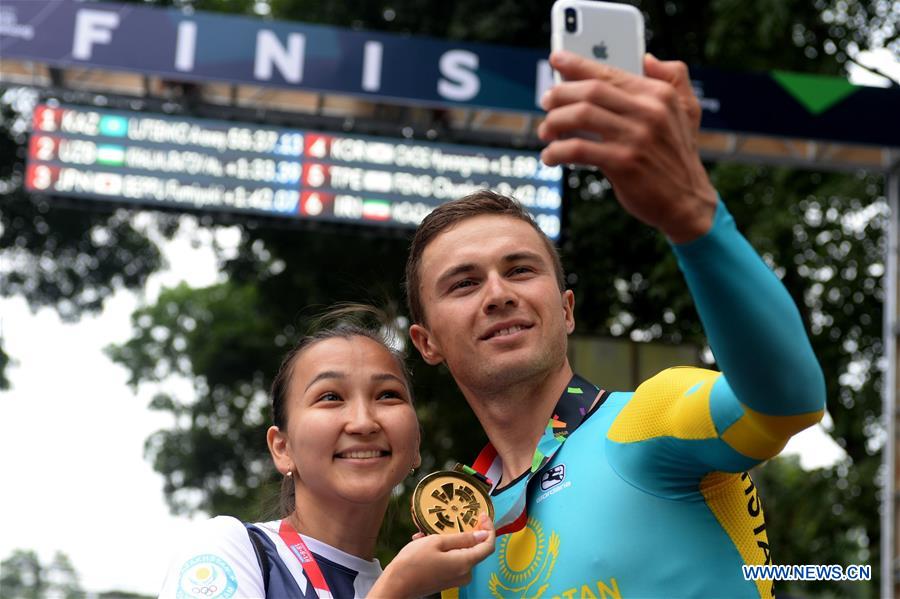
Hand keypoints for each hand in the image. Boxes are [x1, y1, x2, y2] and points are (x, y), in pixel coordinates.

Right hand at [370, 516, 495, 597]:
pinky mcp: (447, 580)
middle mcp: (464, 573)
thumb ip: (462, 538)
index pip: (488, 545)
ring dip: (448, 539)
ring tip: (428, 531)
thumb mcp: (437, 542)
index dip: (489, 529)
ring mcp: (456, 578)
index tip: (482, 516)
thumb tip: (483, 535)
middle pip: (475, 549)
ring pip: (460, 553)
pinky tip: (424, 542)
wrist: (396, 585)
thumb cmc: (413, 562)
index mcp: (465, 563)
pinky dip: (442, 549)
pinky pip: (452, 560)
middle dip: (464, 532)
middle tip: (452, 519)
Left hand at [538, 50, 717, 242]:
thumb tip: (648, 58)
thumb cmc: (678, 157)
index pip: (610, 72)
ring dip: (554, 122)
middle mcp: (649, 112)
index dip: (578, 65)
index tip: (556, 59)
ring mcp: (636, 137)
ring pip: (581, 115)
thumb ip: (675, 78)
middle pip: (590, 91)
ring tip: (545, 132)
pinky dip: (557, 151)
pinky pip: (579, 149)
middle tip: (545, 102)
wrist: (687, 202)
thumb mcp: (688, 112)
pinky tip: (551, 156)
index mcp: (659, 95)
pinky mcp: (624, 163)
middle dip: (560, 94)